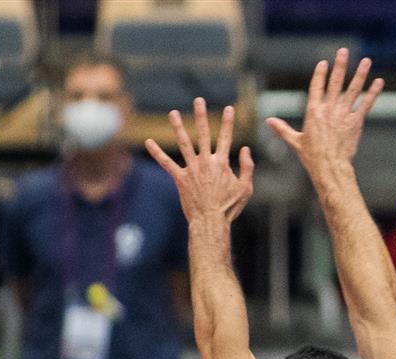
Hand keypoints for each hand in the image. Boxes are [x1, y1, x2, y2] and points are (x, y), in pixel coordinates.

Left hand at [146, 99, 252, 224]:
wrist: (211, 221)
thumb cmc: (230, 206)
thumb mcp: (246, 188)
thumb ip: (247, 167)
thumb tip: (245, 150)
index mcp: (222, 163)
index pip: (226, 138)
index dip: (228, 122)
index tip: (228, 108)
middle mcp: (206, 162)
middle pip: (203, 134)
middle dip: (201, 116)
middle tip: (198, 100)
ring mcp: (191, 169)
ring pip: (183, 143)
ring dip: (178, 127)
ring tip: (173, 113)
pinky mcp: (180, 179)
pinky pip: (166, 163)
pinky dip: (157, 153)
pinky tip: (148, 142)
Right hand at [265, 47, 383, 176]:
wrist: (329, 167)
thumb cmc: (312, 157)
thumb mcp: (295, 141)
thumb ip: (282, 129)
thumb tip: (268, 121)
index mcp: (313, 112)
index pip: (316, 87)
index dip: (320, 74)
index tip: (323, 63)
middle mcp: (328, 110)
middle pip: (334, 83)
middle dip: (339, 65)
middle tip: (343, 50)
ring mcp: (343, 115)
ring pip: (352, 90)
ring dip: (359, 74)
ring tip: (365, 61)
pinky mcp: (355, 123)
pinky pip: (365, 105)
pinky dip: (373, 93)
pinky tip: (379, 82)